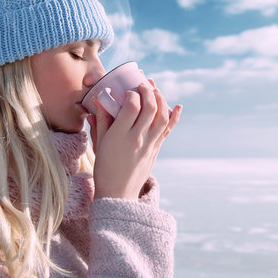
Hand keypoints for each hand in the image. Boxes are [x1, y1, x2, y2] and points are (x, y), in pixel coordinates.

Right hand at [86, 79, 181, 199]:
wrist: (118, 193)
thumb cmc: (105, 168)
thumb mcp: (99, 143)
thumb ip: (101, 120)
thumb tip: (99, 99)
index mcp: (119, 136)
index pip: (132, 108)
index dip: (132, 95)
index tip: (128, 91)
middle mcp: (137, 139)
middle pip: (150, 108)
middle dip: (148, 91)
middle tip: (143, 84)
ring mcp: (149, 145)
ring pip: (162, 117)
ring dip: (161, 100)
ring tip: (156, 90)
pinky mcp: (156, 150)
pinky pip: (168, 130)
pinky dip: (175, 117)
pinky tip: (178, 106)